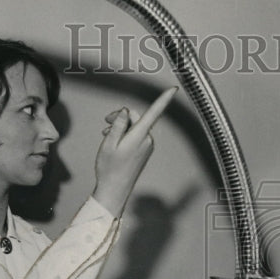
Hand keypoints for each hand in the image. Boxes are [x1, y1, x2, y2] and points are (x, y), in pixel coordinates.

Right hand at [92, 86, 176, 216]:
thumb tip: (126, 111)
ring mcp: (147, 146)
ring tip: (106, 135)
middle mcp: (147, 140)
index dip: (164, 99)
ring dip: (121, 127)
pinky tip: (114, 142)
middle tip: (106, 122)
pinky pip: (136, 136)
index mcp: (139, 135)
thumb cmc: (110, 168)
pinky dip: (125, 135)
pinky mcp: (144, 151)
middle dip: (121, 116)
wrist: (115, 189)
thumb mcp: (109, 142)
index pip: (154, 112)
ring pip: (135, 127)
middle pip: (136, 117)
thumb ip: (118, 123)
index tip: (174, 89)